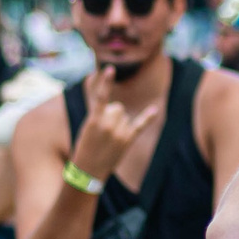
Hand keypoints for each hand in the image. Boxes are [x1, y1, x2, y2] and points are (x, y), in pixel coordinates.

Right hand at [67, 66, 160, 181]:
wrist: (88, 170)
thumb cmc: (84, 147)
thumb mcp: (87, 128)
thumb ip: (101, 116)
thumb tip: (119, 110)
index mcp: (94, 119)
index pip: (101, 97)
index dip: (105, 82)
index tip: (110, 68)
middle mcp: (109, 125)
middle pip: (117, 108)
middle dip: (112, 116)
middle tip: (103, 132)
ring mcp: (119, 133)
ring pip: (125, 117)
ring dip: (119, 124)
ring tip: (109, 139)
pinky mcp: (127, 140)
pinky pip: (139, 125)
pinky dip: (147, 117)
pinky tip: (154, 109)